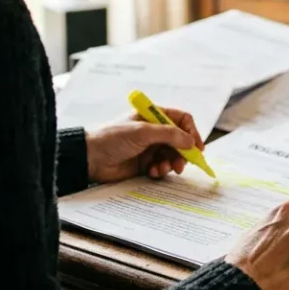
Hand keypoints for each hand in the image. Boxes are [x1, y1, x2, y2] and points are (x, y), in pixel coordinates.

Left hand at [85, 108, 204, 183]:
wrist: (91, 158)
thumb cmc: (113, 138)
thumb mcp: (143, 132)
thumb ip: (169, 135)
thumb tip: (191, 141)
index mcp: (153, 116)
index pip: (181, 120)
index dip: (192, 132)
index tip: (197, 147)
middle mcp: (154, 131)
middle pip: (180, 141)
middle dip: (182, 153)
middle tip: (181, 165)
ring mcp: (149, 148)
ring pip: (172, 156)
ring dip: (170, 164)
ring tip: (162, 169)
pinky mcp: (144, 164)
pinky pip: (161, 168)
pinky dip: (160, 171)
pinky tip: (152, 172)